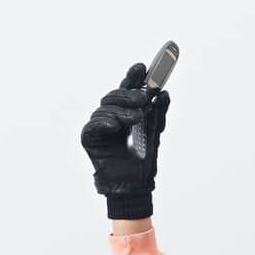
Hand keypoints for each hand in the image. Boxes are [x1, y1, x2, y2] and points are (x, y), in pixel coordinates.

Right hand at [81, 62, 169, 218]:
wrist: (135, 186)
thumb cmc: (143, 162)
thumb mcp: (155, 135)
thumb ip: (158, 114)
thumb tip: (164, 94)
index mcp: (126, 111)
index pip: (128, 89)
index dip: (133, 77)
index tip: (143, 67)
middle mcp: (111, 115)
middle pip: (115, 96)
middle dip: (129, 95)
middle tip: (143, 98)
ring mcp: (99, 126)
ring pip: (106, 108)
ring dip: (121, 111)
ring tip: (135, 118)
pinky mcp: (90, 138)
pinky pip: (93, 126)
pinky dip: (103, 123)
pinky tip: (114, 125)